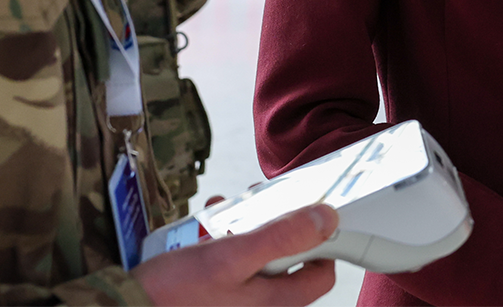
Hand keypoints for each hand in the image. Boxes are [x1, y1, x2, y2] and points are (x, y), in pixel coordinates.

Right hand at [132, 203, 338, 305]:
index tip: (308, 213)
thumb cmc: (175, 293)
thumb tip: (327, 219)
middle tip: (255, 206)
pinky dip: (221, 243)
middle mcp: (262, 306)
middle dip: (271, 227)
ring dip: (242, 230)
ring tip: (222, 214)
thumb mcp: (232, 256)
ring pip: (256, 258)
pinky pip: (231, 266)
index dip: (322, 240)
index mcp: (276, 302)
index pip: (322, 273)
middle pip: (287, 260)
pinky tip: (203, 228)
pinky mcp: (217, 297)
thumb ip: (282, 237)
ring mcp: (239, 303)